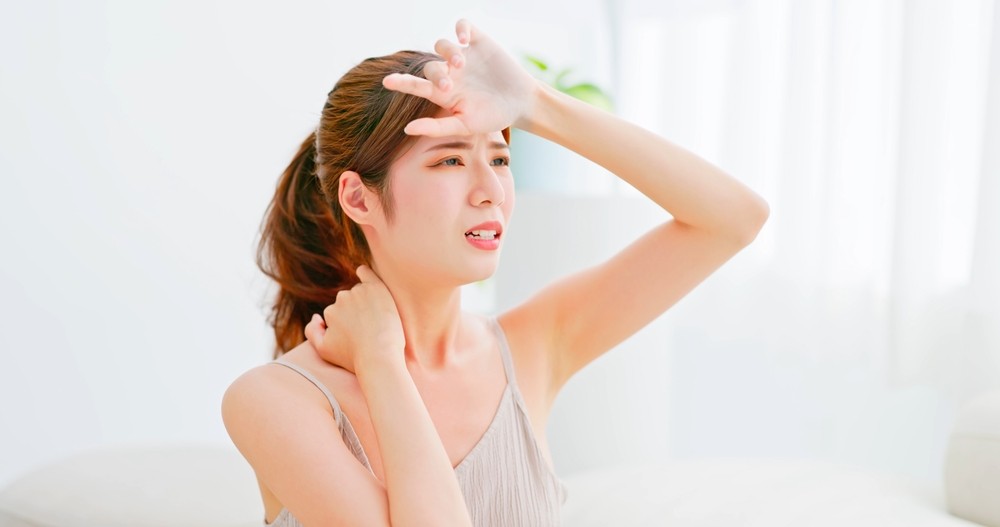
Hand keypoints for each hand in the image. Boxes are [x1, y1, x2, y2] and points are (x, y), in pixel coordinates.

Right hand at [304, 265, 405, 374]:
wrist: (379, 356)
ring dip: (367, 302)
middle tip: (370, 330)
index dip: (350, 325)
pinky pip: (367, 273)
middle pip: (349, 301)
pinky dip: (365, 273)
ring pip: (361, 292)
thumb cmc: (353, 357)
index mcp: (330, 311)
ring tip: (378, 322)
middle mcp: (342, 298)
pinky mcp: (376, 288)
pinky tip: (364, 273)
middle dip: (357, 312)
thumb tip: (315, 316)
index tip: (360, 336)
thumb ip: (311, 331)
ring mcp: (359, 292)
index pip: (339, 312)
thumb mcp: (324, 350)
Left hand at [381, 19, 540, 136]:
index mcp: (443, 93)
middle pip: (430, 66)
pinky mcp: (478, 42)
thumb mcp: (464, 126)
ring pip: (442, 46)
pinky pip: (463, 26)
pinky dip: (461, 29)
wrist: (521, 102)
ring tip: (460, 64)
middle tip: (448, 85)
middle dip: (436, 75)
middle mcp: (449, 72)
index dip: (401, 82)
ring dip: (448, 54)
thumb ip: (437, 127)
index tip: (387, 82)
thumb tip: (407, 129)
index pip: (416, 86)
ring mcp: (463, 55)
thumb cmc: (492, 117)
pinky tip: (464, 39)